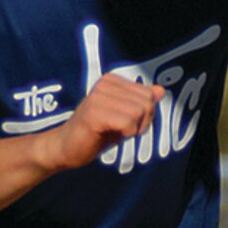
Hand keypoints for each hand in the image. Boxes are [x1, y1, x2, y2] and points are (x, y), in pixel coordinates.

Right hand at [46, 73, 163, 171]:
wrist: (66, 147)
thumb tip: (160, 90)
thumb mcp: (124, 115)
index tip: (128, 122)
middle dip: (142, 122)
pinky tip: (111, 135)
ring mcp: (97, 97)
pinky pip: (127, 123)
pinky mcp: (93, 113)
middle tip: (123, 130)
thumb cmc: (96, 133)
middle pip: (146, 102)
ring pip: (138, 112)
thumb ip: (141, 102)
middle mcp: (104, 83)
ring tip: (116, 132)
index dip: (146, 114)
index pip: (148, 94)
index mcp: (111, 80)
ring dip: (133, 129)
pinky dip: (126, 134)